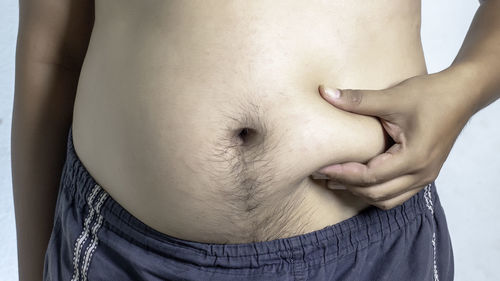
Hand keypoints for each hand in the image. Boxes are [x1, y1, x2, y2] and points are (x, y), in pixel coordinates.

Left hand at [313, 68, 474, 209]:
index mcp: (414, 158)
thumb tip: (325, 93)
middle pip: (376, 193)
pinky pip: (397, 194)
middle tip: (321, 175)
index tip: (321, 167)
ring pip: (387, 199)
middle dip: (347, 185)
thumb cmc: (432, 94)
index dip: (343, 174)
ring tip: (335, 180)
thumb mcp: (393, 97)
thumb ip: (358, 100)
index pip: (370, 177)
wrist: (463, 94)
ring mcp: (425, 177)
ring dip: (360, 192)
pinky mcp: (424, 174)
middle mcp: (421, 174)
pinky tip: (358, 179)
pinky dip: (375, 191)